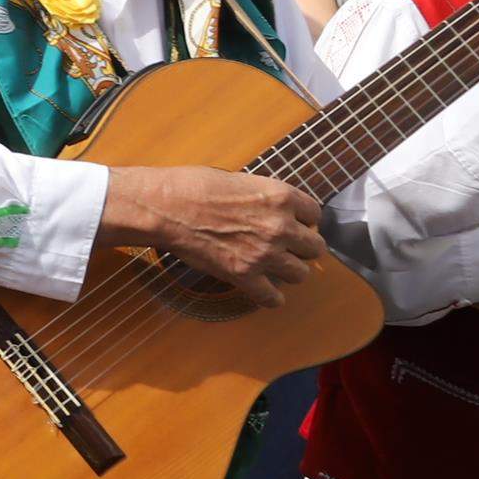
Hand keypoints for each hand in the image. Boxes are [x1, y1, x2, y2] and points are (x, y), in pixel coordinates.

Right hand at [100, 165, 325, 309]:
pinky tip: (263, 291)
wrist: (162, 207)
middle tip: (285, 247)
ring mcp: (264, 254)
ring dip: (289, 271)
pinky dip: (270, 297)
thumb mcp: (239, 180)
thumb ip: (263, 197)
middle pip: (314, 247)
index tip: (294, 224)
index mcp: (280, 197)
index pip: (315, 214)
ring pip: (301, 274)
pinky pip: (273, 297)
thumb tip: (269, 209)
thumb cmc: (192, 187)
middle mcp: (280, 227)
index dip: (304, 220)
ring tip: (274, 268)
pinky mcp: (244, 276)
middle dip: (301, 247)